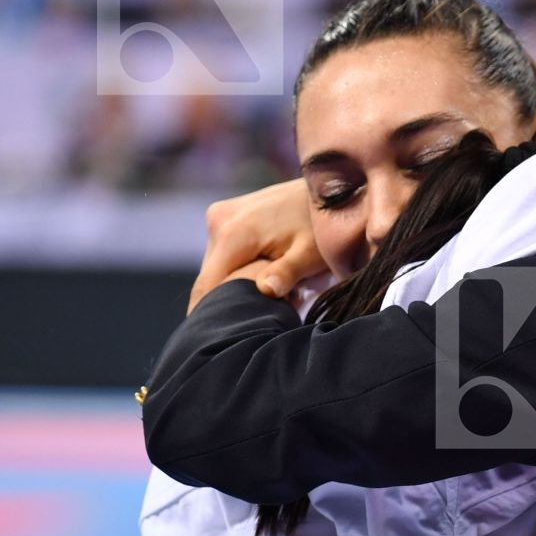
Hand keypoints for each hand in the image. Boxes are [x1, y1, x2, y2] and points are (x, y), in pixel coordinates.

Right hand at [188, 179, 325, 311]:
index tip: (208, 343)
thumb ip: (287, 273)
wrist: (329, 192)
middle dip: (232, 300)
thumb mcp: (310, 254)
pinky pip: (226, 253)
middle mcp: (218, 220)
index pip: (207, 287)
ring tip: (276, 292)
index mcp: (232, 233)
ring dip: (238, 284)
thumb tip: (266, 290)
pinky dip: (241, 268)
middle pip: (212, 278)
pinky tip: (269, 274)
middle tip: (263, 316)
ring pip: (219, 266)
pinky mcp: (228, 215)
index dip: (208, 316)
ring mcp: (221, 215)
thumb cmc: (322, 228)